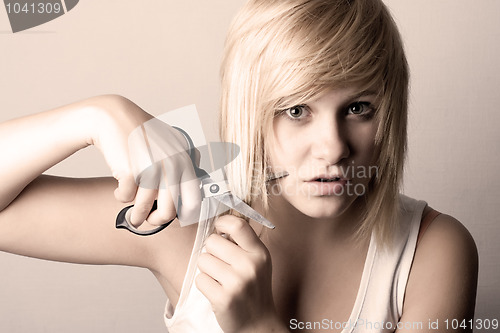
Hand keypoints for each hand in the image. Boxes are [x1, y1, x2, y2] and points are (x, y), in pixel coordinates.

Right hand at [88, 95, 200, 226]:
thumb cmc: (142, 132)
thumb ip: (187, 161)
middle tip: (149, 220)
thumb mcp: (172, 141)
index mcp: (185, 161)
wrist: (113, 117)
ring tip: (132, 215)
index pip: (194, 200)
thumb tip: (201, 184)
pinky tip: (120, 189)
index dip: (184, 216)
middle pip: (169, 212)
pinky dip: (120, 197)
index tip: (174, 219)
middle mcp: (172, 166)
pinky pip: (125, 198)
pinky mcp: (131, 171)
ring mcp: (153, 169)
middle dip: (156, 221)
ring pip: (144, 208)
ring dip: (136, 215)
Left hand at [195, 215, 283, 332]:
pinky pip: (200, 279)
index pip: (237, 225)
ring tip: (221, 280)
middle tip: (222, 265)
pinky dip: (205, 285)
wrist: (258, 324)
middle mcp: (250, 265)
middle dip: (211, 252)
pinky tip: (218, 292)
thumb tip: (218, 223)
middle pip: (212, 242)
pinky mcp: (223, 298)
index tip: (219, 230)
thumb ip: (243, 243)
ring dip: (207, 270)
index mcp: (259, 253)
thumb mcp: (257, 262)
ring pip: (202, 260)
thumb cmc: (254, 289)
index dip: (222, 223)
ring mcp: (237, 282)